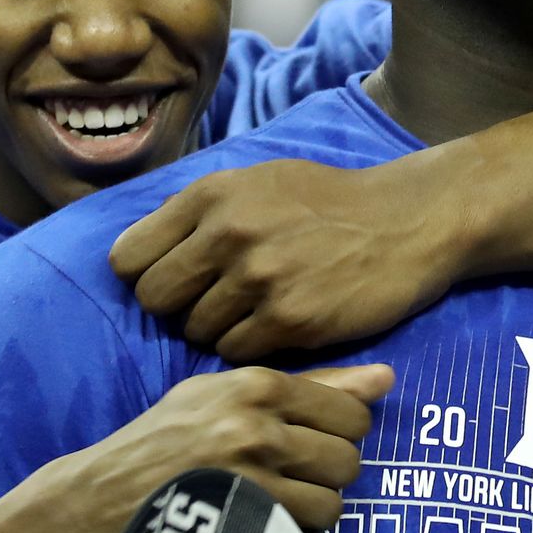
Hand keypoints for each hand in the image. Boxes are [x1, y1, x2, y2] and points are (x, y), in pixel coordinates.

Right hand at [0, 364, 392, 532]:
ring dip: (313, 507)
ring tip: (278, 499)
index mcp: (255, 384)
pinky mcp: (247, 520)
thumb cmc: (165, 439)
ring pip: (334, 501)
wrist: (103, 496)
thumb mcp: (222, 395)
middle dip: (327, 471)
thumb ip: (307, 385)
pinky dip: (294, 530)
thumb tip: (386, 379)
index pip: (350, 412)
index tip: (310, 440)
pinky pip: (309, 531)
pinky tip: (265, 517)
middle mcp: (258, 426)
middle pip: (347, 457)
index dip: (339, 433)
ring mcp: (252, 478)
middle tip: (292, 473)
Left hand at [110, 160, 464, 361]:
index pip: (127, 257)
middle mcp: (227, 233)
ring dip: (218, 327)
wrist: (405, 222)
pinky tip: (277, 325)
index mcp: (210, 194)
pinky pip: (235, 351)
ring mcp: (259, 278)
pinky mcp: (290, 319)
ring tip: (253, 308)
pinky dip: (250, 345)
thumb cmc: (326, 202)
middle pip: (154, 299)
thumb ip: (199, 210)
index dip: (145, 273)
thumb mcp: (256, 181)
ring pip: (195, 330)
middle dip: (176, 306)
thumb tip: (142, 246)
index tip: (172, 278)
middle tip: (211, 300)